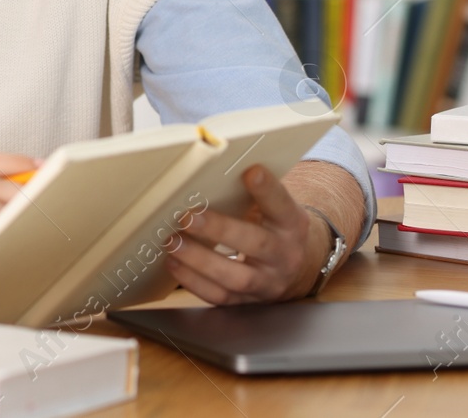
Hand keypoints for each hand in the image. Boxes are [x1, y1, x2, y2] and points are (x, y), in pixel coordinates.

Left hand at [165, 164, 330, 304]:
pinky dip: (194, 282)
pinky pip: (220, 297)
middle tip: (188, 216)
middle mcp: (284, 255)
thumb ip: (251, 192)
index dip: (267, 190)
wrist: (294, 267)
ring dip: (200, 260)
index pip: (281, 205)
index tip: (250, 171)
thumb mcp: (273, 207)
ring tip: (173, 241)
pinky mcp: (248, 301)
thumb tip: (210, 166)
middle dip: (220, 230)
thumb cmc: (272, 226)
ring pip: (236, 277)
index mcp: (292, 224)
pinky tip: (174, 263)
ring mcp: (267, 282)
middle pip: (256, 244)